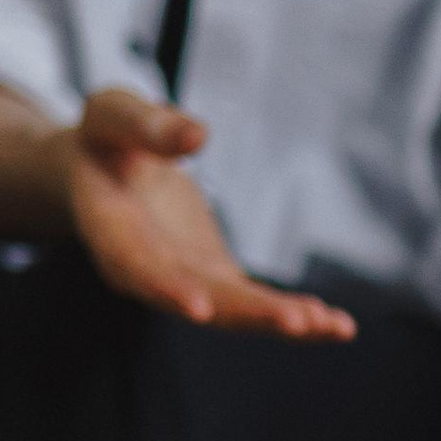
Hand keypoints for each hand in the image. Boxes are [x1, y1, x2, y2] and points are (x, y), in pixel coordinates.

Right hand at [59, 92, 355, 339]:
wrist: (104, 169)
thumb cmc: (105, 137)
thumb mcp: (113, 113)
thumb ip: (147, 124)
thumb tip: (197, 135)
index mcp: (110, 227)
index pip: (135, 265)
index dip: (166, 287)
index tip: (201, 308)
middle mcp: (145, 267)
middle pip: (197, 297)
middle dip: (247, 312)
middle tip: (297, 321)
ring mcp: (183, 277)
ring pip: (232, 309)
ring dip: (279, 320)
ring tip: (332, 326)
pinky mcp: (214, 277)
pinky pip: (253, 303)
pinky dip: (294, 316)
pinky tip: (336, 325)